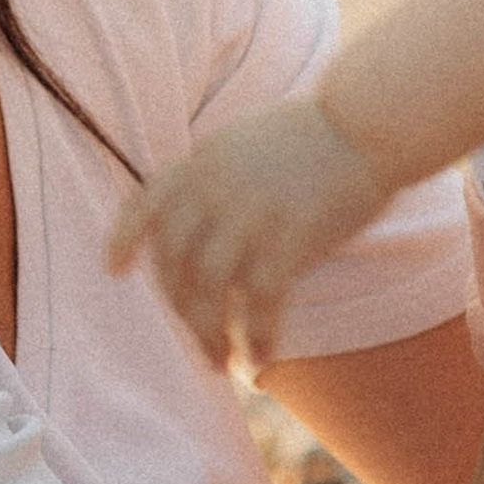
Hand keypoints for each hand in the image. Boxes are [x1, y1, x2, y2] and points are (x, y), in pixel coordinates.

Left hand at [107, 98, 391, 368]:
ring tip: (220, 363)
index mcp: (202, 163)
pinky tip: (261, 358)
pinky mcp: (289, 236)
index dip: (125, 237)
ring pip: (207, 290)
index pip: (146, 203)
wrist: (369, 119)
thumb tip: (203, 226)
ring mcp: (249, 213)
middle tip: (200, 342)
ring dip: (208, 335)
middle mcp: (215, 189)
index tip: (114, 269)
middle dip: (180, 311)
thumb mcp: (246, 143)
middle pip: (173, 263)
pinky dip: (256, 336)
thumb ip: (218, 178)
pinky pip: (260, 301)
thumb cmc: (319, 135)